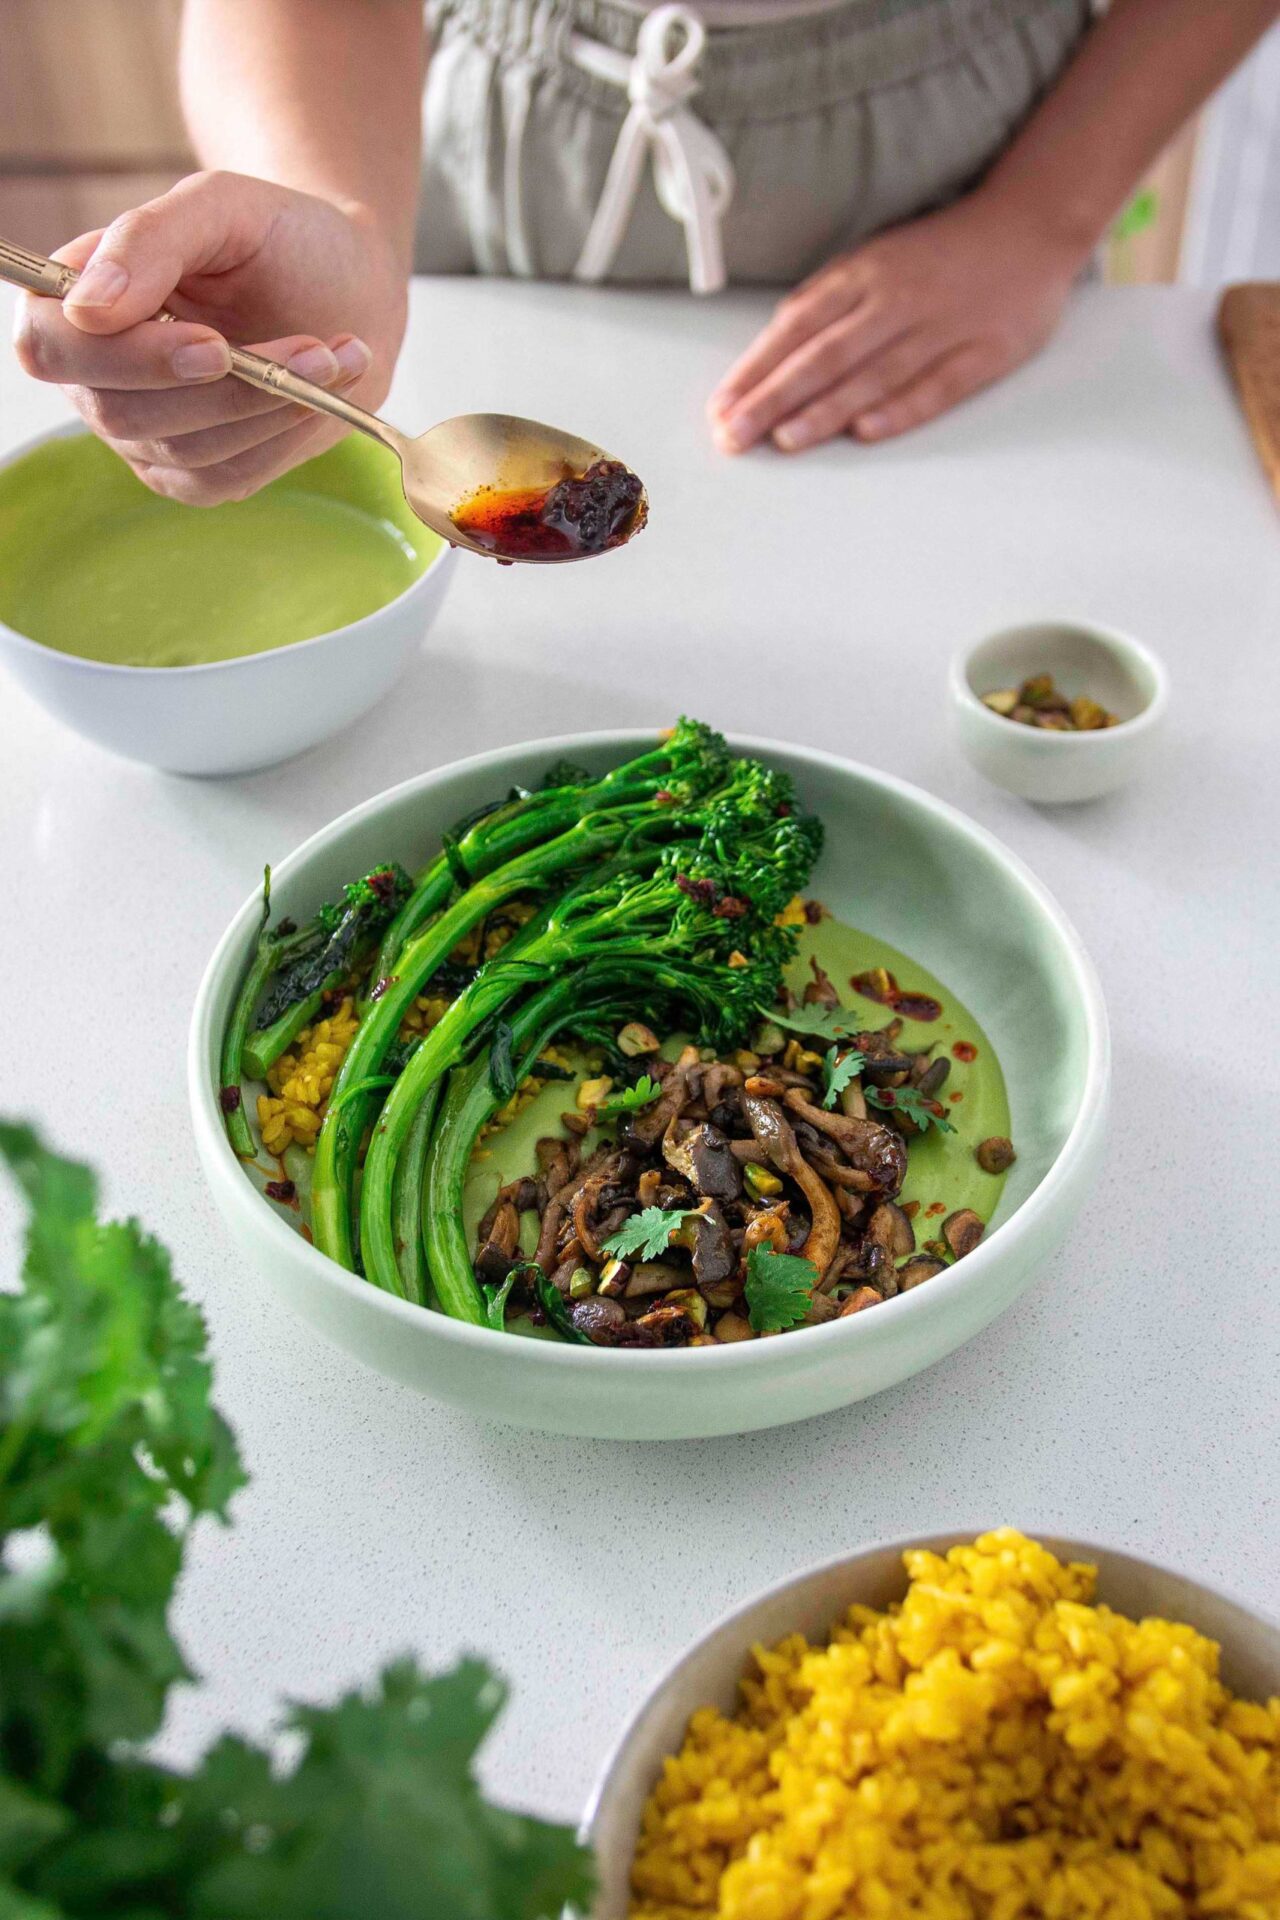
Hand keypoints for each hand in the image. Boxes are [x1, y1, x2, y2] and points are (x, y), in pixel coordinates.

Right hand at [13, 170, 408, 503]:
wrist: (347, 287)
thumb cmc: (275, 238)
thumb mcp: (220, 207)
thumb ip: (148, 239)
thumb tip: (87, 307)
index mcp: (74, 299)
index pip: (50, 347)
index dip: (120, 356)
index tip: (212, 343)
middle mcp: (96, 375)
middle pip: (120, 412)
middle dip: (221, 388)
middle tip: (308, 348)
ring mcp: (144, 433)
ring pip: (184, 449)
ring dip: (268, 406)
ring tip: (332, 355)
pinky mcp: (196, 474)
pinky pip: (225, 477)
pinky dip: (281, 436)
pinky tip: (320, 393)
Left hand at [707, 190, 1082, 454]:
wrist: (1034, 223)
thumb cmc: (944, 250)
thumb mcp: (878, 258)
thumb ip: (831, 301)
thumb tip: (776, 347)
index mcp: (865, 273)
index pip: (796, 327)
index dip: (756, 370)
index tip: (721, 407)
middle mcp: (897, 299)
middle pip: (824, 356)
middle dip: (773, 399)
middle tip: (734, 435)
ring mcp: (942, 326)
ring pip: (874, 373)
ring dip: (826, 409)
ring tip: (785, 439)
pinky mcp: (984, 352)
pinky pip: (938, 385)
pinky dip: (901, 408)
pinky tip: (867, 431)